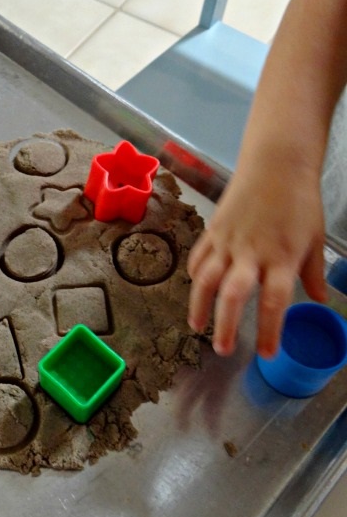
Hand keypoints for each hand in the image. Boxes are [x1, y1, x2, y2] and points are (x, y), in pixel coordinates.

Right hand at [187, 163, 326, 357]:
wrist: (276, 163)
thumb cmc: (300, 200)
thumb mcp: (314, 238)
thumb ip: (313, 273)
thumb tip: (320, 300)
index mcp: (281, 258)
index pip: (274, 302)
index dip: (268, 331)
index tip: (266, 353)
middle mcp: (252, 253)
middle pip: (233, 295)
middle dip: (225, 326)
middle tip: (223, 349)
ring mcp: (229, 241)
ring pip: (206, 280)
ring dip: (199, 305)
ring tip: (196, 326)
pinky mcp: (214, 230)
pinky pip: (199, 258)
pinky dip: (196, 277)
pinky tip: (197, 289)